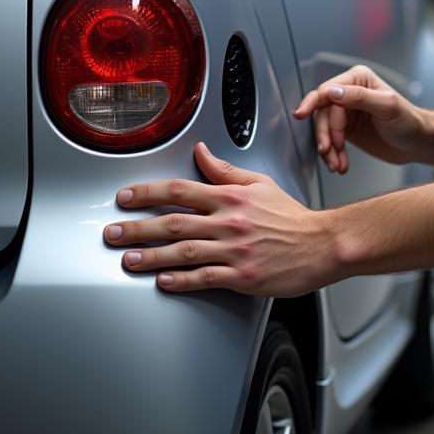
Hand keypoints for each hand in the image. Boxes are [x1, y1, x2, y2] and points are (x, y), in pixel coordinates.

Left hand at [102, 142, 336, 295]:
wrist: (321, 244)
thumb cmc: (291, 216)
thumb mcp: (260, 184)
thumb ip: (225, 170)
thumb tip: (200, 153)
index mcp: (231, 197)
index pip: (181, 190)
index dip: (148, 193)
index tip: (125, 197)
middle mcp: (229, 222)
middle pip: (173, 223)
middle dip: (137, 227)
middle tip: (111, 232)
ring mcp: (234, 250)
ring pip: (183, 252)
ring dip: (150, 256)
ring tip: (126, 259)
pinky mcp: (242, 276)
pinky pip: (204, 278)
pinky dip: (181, 280)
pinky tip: (161, 281)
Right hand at [293, 64, 430, 173]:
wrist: (419, 144)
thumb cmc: (409, 122)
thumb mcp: (387, 107)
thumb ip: (360, 97)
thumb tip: (332, 92)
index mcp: (358, 80)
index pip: (328, 91)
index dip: (312, 103)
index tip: (301, 115)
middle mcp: (349, 93)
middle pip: (323, 112)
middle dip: (325, 134)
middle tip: (328, 152)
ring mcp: (347, 112)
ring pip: (324, 129)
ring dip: (328, 149)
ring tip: (337, 164)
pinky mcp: (346, 129)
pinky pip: (330, 140)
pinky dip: (333, 154)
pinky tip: (341, 165)